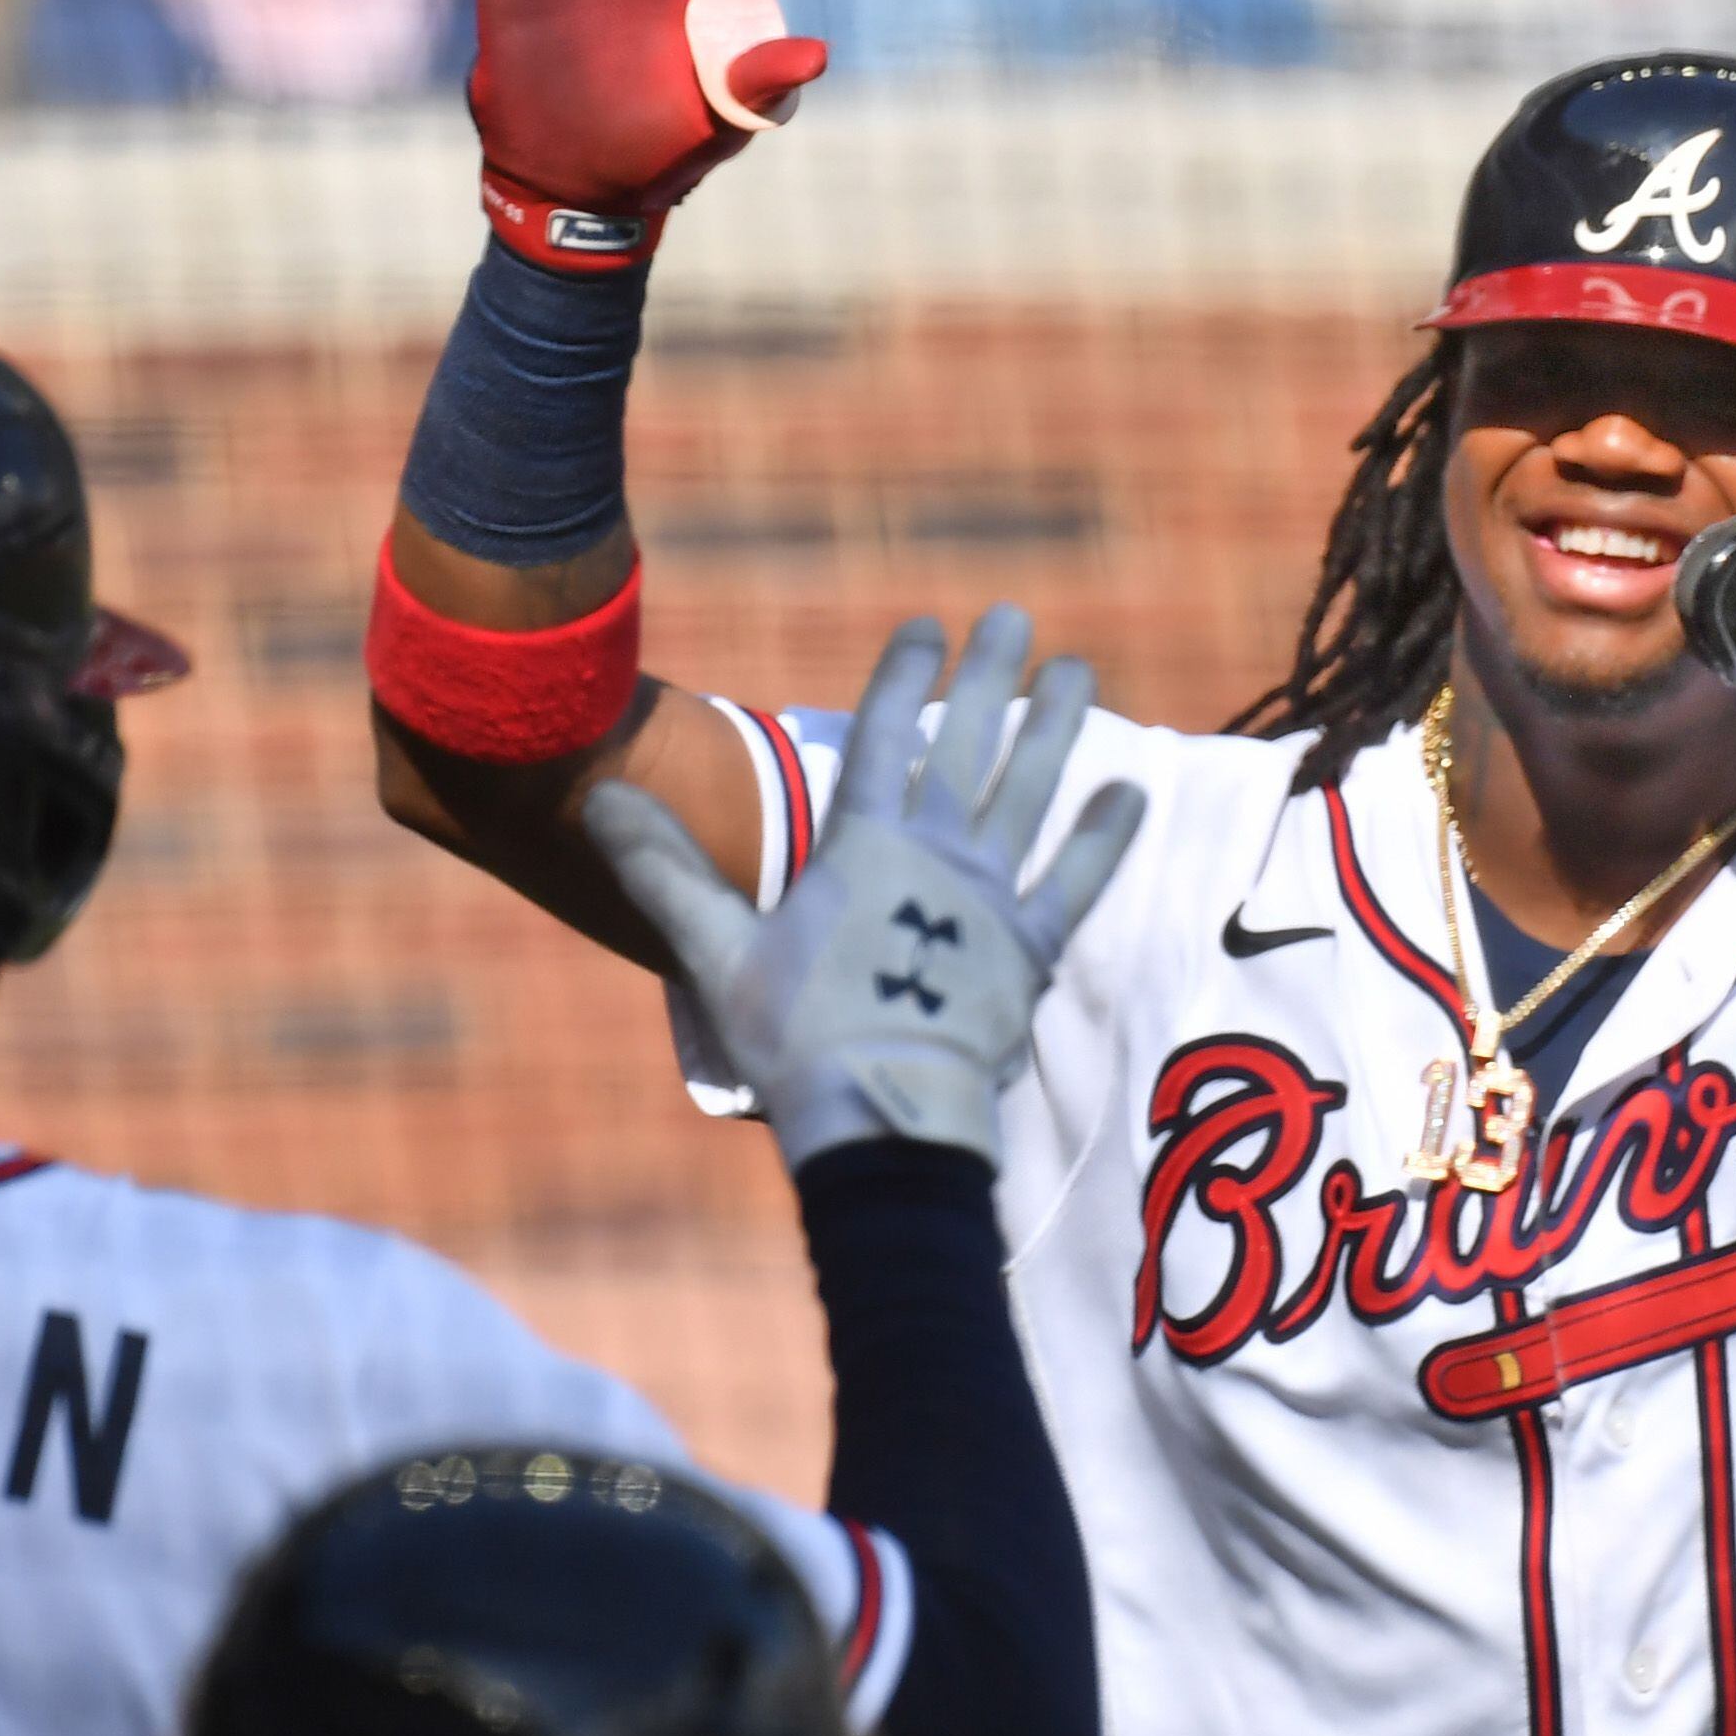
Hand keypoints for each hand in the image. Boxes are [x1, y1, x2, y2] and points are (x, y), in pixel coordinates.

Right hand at [586, 607, 1146, 1167]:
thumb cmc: (794, 1039)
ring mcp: (989, 900)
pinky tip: (1133, 792)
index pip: (883, 738)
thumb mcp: (715, 950)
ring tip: (1078, 670)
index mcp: (861, 848)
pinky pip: (1077, 881)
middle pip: (965, 747)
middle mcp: (934, 856)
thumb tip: (601, 796)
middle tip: (1013, 615)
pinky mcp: (1029, 950)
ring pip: (1028, 794)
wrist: (883, 1120)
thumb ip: (664, 868)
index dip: (904, 673)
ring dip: (1054, 729)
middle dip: (988, 676)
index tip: (927, 624)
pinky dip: (1105, 837)